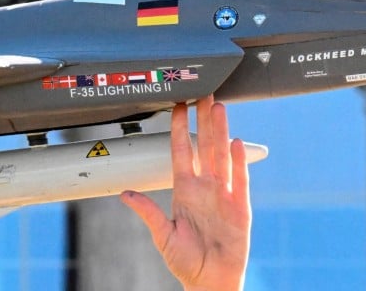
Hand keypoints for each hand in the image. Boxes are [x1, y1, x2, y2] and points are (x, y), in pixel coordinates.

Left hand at [121, 97, 250, 290]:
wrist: (210, 282)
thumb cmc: (187, 261)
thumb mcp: (163, 234)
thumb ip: (148, 211)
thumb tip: (125, 194)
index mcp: (184, 190)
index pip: (180, 151)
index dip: (178, 129)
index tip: (177, 107)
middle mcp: (204, 187)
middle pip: (203, 146)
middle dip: (203, 120)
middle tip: (203, 94)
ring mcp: (223, 195)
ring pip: (221, 156)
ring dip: (220, 132)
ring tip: (219, 107)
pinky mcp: (240, 208)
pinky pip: (239, 180)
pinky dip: (238, 162)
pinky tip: (236, 143)